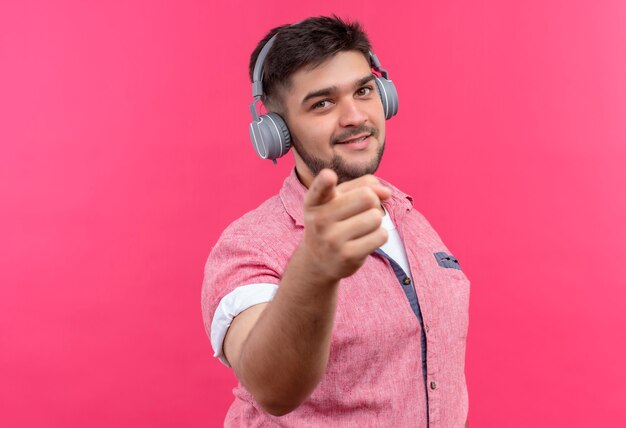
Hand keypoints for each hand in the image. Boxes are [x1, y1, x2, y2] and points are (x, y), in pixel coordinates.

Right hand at [300, 168, 390, 283]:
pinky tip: (365, 240)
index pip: (320, 189)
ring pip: (376, 217)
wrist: (318, 262)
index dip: (325, 181)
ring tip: (361, 228)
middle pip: (367, 197)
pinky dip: (379, 236)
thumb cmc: (333, 222)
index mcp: (315, 202)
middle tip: (361, 212)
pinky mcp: (348, 256)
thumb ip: (362, 186)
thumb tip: (386, 193)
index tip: (329, 176)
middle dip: (372, 202)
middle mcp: (319, 220)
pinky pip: (381, 236)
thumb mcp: (338, 199)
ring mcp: (332, 240)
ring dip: (375, 221)